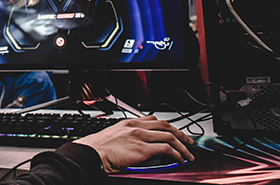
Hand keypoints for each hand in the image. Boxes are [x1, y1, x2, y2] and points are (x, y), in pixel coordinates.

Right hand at [73, 115, 194, 172]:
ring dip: (183, 146)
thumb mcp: (113, 135)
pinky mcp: (143, 149)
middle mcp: (136, 127)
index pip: (153, 119)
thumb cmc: (98, 148)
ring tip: (188, 154)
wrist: (91, 153)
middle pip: (165, 126)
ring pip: (170, 137)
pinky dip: (177, 155)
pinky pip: (167, 150)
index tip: (174, 132)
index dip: (167, 126)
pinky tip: (180, 160)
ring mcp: (141, 137)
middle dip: (180, 134)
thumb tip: (137, 144)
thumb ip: (127, 136)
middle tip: (188, 141)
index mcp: (129, 123)